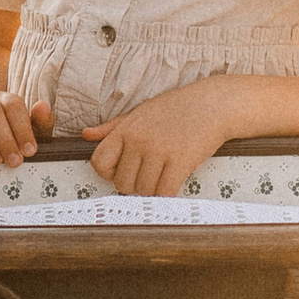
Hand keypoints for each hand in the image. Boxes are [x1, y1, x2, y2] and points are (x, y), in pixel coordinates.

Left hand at [83, 82, 242, 196]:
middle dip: (133, 185)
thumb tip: (86, 135)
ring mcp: (159, 151)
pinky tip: (173, 183)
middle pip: (122, 182)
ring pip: (143, 190)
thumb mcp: (139, 112)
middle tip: (148, 176)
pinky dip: (167, 194)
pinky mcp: (179, 162)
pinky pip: (164, 192)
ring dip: (152, 190)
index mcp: (125, 129)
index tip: (123, 171)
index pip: (99, 162)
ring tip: (162, 177)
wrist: (212, 104)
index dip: (109, 173)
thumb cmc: (176, 108)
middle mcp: (138, 140)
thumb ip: (112, 127)